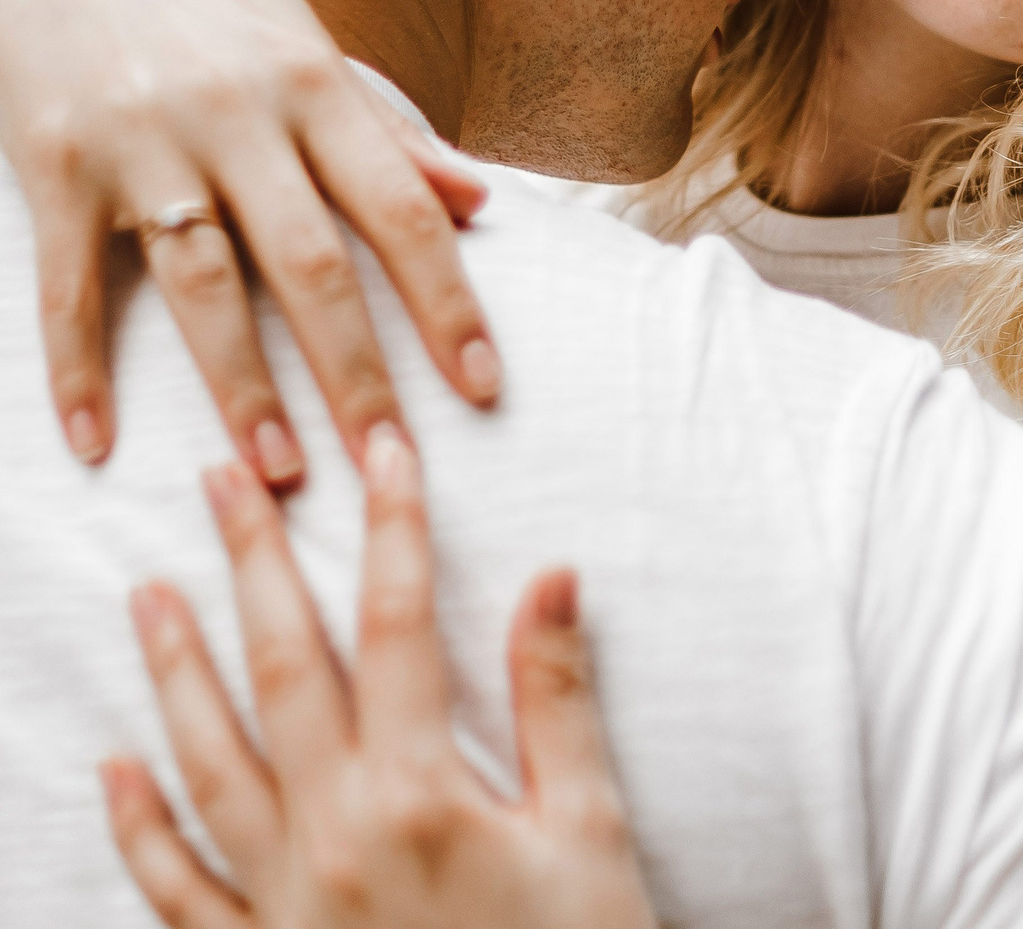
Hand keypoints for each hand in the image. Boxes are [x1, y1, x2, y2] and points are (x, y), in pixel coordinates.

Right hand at [0, 0, 496, 483]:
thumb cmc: (194, 3)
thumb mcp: (301, 39)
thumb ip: (386, 129)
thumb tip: (477, 198)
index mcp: (313, 86)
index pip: (401, 210)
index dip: (447, 304)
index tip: (483, 386)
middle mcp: (236, 116)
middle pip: (311, 264)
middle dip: (357, 372)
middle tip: (392, 463)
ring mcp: (141, 142)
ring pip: (203, 285)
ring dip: (241, 388)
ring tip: (277, 473)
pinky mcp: (53, 165)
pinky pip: (71, 285)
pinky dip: (78, 369)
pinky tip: (97, 443)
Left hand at [100, 425, 655, 928]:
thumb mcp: (591, 835)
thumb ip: (557, 705)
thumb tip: (551, 580)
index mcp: (419, 793)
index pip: (396, 626)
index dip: (390, 530)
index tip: (380, 453)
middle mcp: (331, 835)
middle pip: (281, 671)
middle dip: (253, 566)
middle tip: (222, 480)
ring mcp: (281, 902)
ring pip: (207, 763)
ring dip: (175, 672)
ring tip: (150, 593)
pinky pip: (177, 888)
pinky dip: (140, 828)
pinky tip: (116, 770)